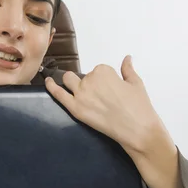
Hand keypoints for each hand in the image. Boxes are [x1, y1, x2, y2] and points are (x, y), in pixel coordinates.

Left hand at [45, 55, 164, 153]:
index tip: (110, 90)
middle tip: (100, 96)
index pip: (98, 71)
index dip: (104, 81)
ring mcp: (80, 94)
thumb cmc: (139, 106)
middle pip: (83, 77)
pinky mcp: (75, 108)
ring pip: (68, 81)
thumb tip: (127, 58)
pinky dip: (51, 87)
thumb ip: (127, 69)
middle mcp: (90, 79)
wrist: (136, 129)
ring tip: (78, 91)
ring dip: (71, 82)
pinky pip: (59, 94)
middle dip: (89, 83)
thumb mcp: (135, 83)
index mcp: (103, 71)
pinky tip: (48, 81)